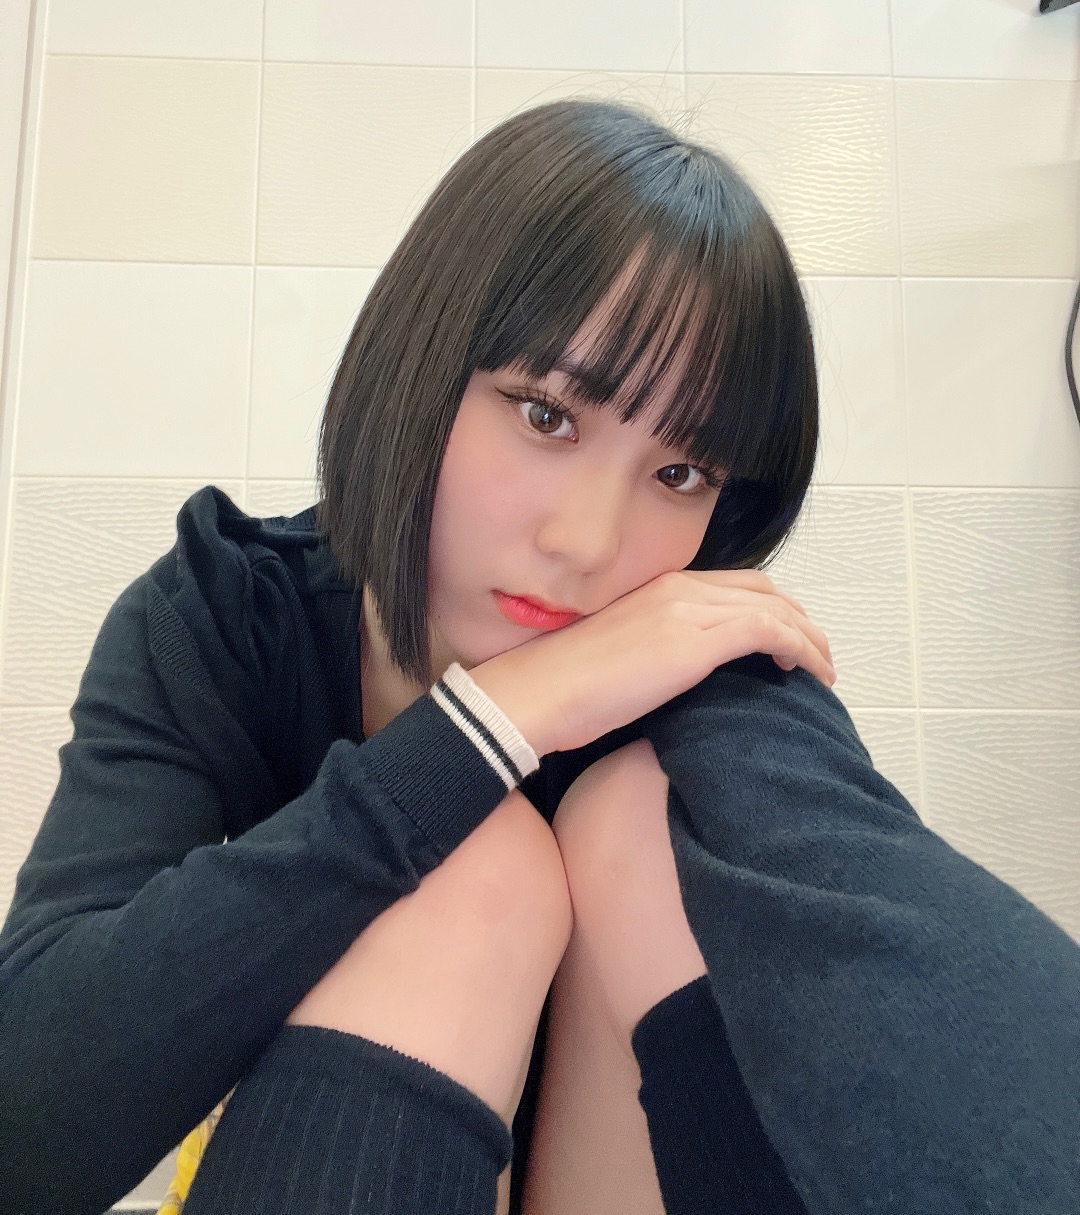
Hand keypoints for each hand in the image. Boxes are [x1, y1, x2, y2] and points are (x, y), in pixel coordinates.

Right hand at [468, 569, 834, 756]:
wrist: (538, 693)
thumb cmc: (565, 687)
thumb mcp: (620, 655)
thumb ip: (656, 650)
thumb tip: (679, 675)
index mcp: (659, 589)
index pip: (735, 586)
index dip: (770, 608)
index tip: (785, 640)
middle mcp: (679, 588)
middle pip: (764, 591)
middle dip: (799, 620)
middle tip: (816, 654)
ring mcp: (688, 610)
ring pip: (775, 609)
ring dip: (809, 638)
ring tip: (821, 669)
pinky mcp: (696, 640)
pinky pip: (770, 631)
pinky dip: (800, 649)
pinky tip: (807, 673)